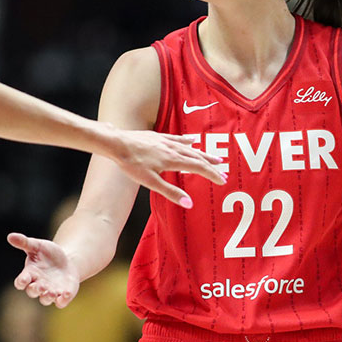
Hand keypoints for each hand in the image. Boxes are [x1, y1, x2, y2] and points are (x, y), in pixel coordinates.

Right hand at [8, 233, 80, 307]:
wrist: (67, 261)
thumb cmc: (49, 254)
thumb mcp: (38, 246)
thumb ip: (24, 243)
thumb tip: (10, 236)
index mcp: (30, 274)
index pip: (21, 282)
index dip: (21, 282)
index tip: (23, 279)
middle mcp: (38, 285)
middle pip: (32, 292)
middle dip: (36, 290)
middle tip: (41, 285)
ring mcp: (50, 292)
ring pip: (45, 299)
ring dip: (47, 297)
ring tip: (52, 293)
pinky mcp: (62, 295)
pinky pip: (61, 302)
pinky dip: (63, 300)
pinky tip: (66, 294)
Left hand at [110, 129, 224, 208]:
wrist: (117, 144)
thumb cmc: (132, 164)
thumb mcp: (151, 182)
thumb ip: (171, 192)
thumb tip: (189, 204)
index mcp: (173, 160)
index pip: (198, 168)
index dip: (212, 174)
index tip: (223, 180)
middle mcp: (172, 149)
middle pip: (197, 157)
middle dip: (211, 165)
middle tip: (224, 170)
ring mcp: (165, 141)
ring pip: (189, 148)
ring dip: (203, 153)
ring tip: (214, 157)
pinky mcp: (157, 137)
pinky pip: (177, 138)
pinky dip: (187, 141)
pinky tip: (192, 140)